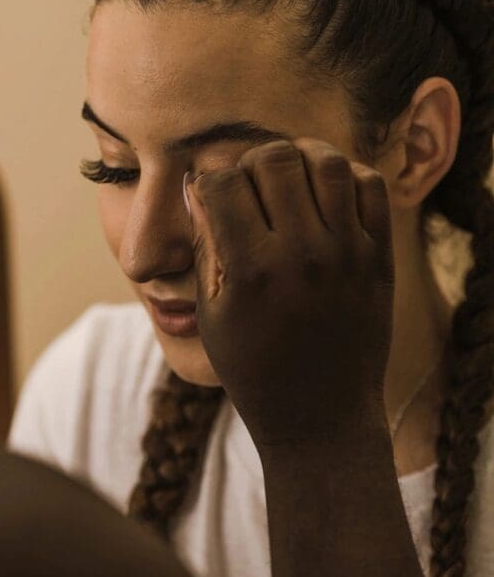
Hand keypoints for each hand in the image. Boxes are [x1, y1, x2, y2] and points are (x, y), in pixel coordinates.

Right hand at [185, 138, 394, 450]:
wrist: (322, 418)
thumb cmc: (254, 368)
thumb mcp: (212, 314)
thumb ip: (205, 245)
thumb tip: (197, 186)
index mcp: (251, 271)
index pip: (223, 182)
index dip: (209, 180)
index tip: (213, 194)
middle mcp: (302, 255)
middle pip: (274, 158)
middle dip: (253, 162)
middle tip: (251, 183)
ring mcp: (347, 254)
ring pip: (326, 162)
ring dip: (301, 158)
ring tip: (289, 179)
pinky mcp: (379, 258)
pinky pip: (370, 186)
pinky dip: (347, 176)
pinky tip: (326, 194)